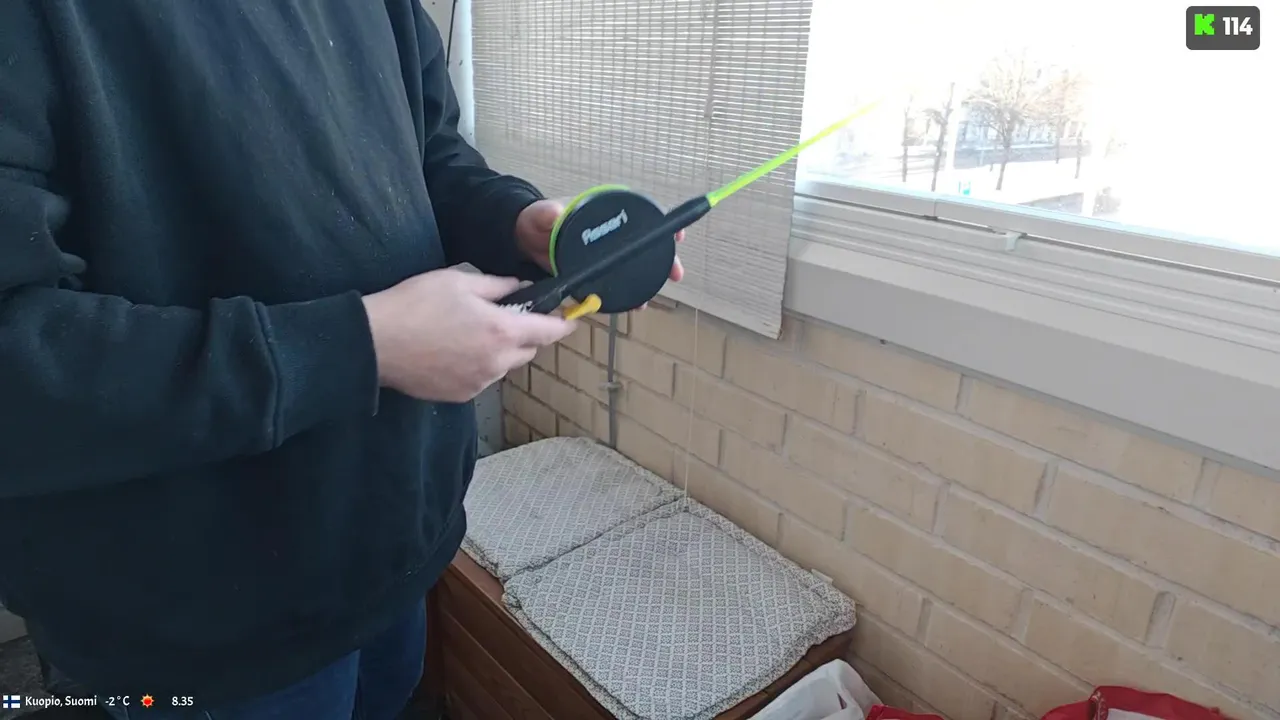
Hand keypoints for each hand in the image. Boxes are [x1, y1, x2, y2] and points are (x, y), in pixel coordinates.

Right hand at [361, 269, 575, 402]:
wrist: (376, 342)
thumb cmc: (415, 304)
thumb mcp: (460, 282)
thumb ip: (498, 286)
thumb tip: (520, 288)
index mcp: (503, 331)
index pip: (549, 331)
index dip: (564, 324)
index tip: (572, 319)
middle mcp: (497, 362)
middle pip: (528, 350)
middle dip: (524, 334)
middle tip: (503, 316)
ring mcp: (479, 382)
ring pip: (504, 366)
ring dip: (499, 351)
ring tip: (469, 333)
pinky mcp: (461, 395)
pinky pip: (482, 379)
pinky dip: (478, 365)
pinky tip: (454, 351)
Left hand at [515, 198, 685, 282]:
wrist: (522, 241)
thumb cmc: (535, 220)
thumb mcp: (540, 214)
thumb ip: (547, 213)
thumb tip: (555, 212)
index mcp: (603, 214)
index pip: (641, 215)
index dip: (661, 224)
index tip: (676, 235)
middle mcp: (610, 235)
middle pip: (645, 245)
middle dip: (664, 259)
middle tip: (675, 274)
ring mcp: (604, 255)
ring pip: (634, 266)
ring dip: (648, 282)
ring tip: (649, 299)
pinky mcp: (595, 272)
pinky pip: (616, 282)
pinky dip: (627, 294)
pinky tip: (632, 305)